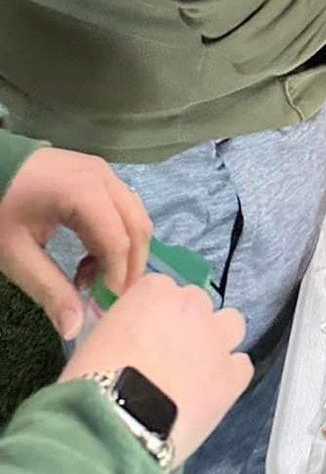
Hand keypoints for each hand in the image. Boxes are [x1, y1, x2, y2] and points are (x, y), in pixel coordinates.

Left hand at [0, 150, 150, 339]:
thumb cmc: (2, 210)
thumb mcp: (17, 255)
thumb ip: (49, 289)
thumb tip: (74, 329)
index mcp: (84, 192)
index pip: (117, 240)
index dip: (117, 277)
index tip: (104, 307)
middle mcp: (104, 177)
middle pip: (137, 225)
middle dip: (130, 265)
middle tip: (109, 297)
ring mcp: (104, 172)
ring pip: (135, 215)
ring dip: (124, 251)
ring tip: (92, 279)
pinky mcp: (100, 174)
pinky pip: (122, 207)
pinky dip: (116, 236)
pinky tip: (89, 257)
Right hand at [61, 273, 252, 464]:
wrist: (113, 422)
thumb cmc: (91, 383)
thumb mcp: (98, 341)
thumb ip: (124, 330)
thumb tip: (129, 343)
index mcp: (154, 291)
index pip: (164, 291)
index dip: (156, 317)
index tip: (146, 337)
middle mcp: (191, 304)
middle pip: (198, 305)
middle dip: (186, 326)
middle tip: (168, 358)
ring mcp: (216, 338)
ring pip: (231, 324)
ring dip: (217, 341)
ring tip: (197, 371)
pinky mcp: (232, 375)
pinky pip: (241, 366)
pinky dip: (228, 377)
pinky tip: (210, 394)